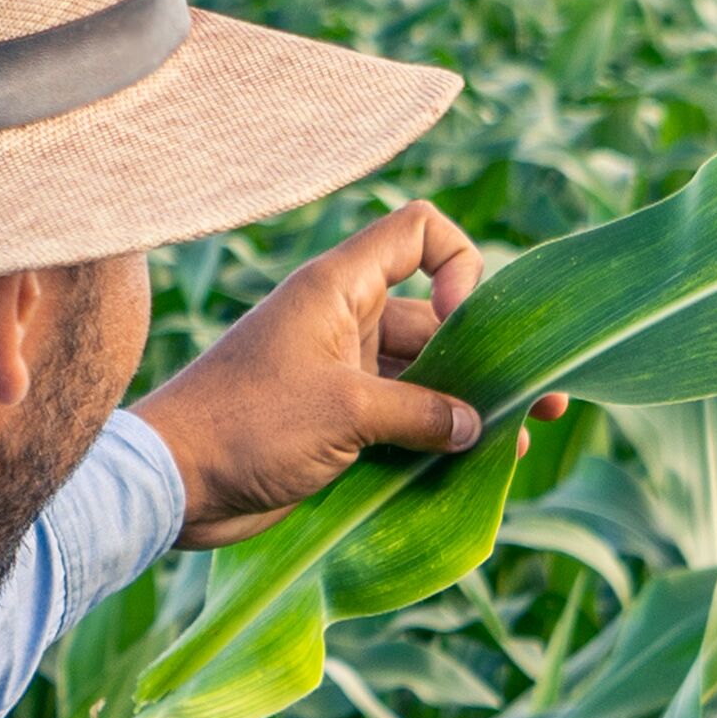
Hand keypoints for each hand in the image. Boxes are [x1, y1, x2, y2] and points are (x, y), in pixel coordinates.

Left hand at [135, 202, 567, 546]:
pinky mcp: (339, 425)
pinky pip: (404, 422)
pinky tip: (479, 464)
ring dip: (471, 404)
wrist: (173, 485)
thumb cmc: (247, 425)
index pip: (420, 232)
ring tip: (525, 436)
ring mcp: (344, 375)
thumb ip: (420, 412)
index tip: (458, 320)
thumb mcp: (345, 412)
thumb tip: (478, 425)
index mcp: (341, 288)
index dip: (459, 265)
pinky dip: (438, 439)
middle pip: (438, 319)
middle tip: (543, 394)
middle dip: (489, 354)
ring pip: (426, 378)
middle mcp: (348, 322)